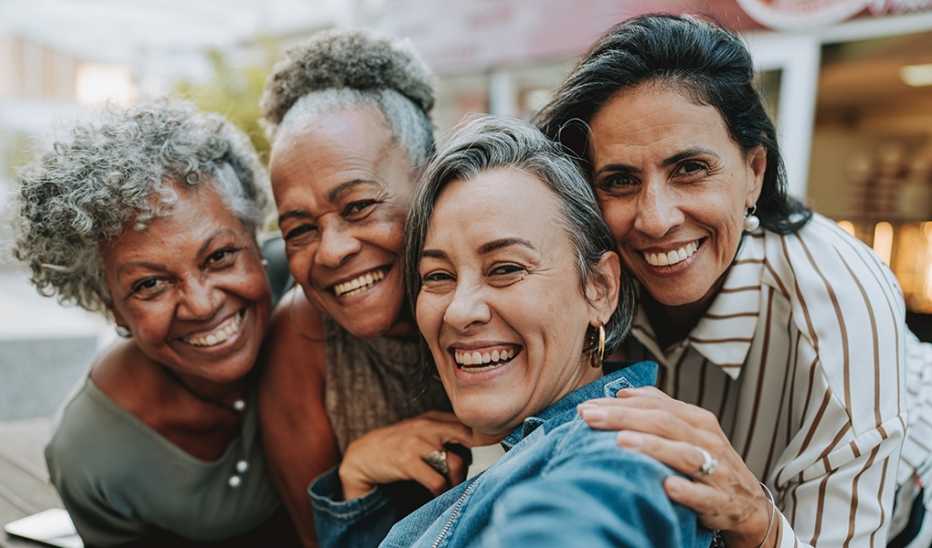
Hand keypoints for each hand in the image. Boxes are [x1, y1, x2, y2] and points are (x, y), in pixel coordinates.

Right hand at [338, 411, 473, 500]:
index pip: (468, 424)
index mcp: (433, 418)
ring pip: (454, 462)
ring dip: (458, 479)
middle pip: (467, 437)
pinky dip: (442, 491)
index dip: (485, 437)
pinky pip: (436, 480)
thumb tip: (477, 443)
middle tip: (478, 469)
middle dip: (478, 455)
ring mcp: (417, 443)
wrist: (365, 454)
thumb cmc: (399, 444)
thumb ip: (445, 431)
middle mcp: (428, 427)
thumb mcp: (421, 429)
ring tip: (454, 485)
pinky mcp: (407, 462)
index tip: (494, 450)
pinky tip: (439, 493)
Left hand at [578, 387, 775, 547]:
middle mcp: (708, 440)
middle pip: (664, 422)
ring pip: (684, 454)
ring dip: (652, 447)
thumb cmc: (710, 462)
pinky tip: (666, 486)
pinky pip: (703, 496)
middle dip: (623, 418)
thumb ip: (660, 409)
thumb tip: (624, 393)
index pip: (655, 405)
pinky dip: (686, 491)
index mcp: (698, 420)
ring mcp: (717, 471)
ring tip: (621, 442)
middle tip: (589, 417)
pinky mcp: (721, 502)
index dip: (620, 404)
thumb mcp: (689, 431)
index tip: (587, 407)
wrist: (749, 505)